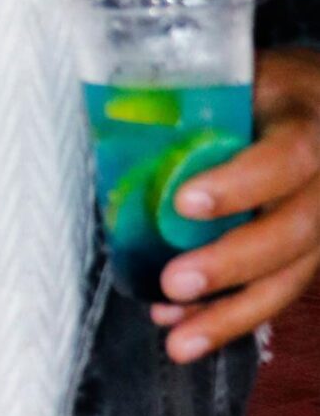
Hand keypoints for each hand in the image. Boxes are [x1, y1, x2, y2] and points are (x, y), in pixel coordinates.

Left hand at [148, 48, 319, 362]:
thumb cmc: (269, 86)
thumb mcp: (246, 74)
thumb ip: (199, 95)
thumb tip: (115, 108)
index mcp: (310, 126)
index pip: (287, 157)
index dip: (240, 184)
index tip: (184, 203)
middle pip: (295, 231)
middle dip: (231, 263)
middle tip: (174, 282)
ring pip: (289, 278)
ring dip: (230, 315)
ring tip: (178, 341)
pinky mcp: (310, 255)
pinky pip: (275, 293)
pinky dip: (228, 317)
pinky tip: (183, 331)